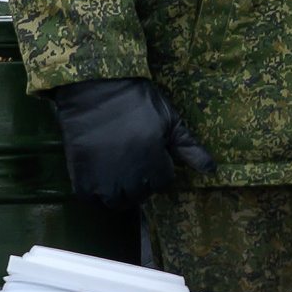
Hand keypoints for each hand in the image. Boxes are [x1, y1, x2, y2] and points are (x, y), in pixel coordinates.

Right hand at [48, 77, 215, 209]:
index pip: (163, 183)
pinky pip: (92, 201)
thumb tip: (211, 170)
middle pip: (141, 195)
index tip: (151, 153)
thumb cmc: (136, 101)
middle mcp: (128, 177)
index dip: (160, 168)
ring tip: (118, 169)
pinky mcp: (80, 180)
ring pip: (117, 202)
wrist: (95, 89)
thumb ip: (189, 148)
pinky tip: (101, 175)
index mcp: (153, 161)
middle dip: (142, 181)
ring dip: (121, 191)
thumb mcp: (169, 119)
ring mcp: (102, 181)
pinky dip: (97, 194)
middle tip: (134, 159)